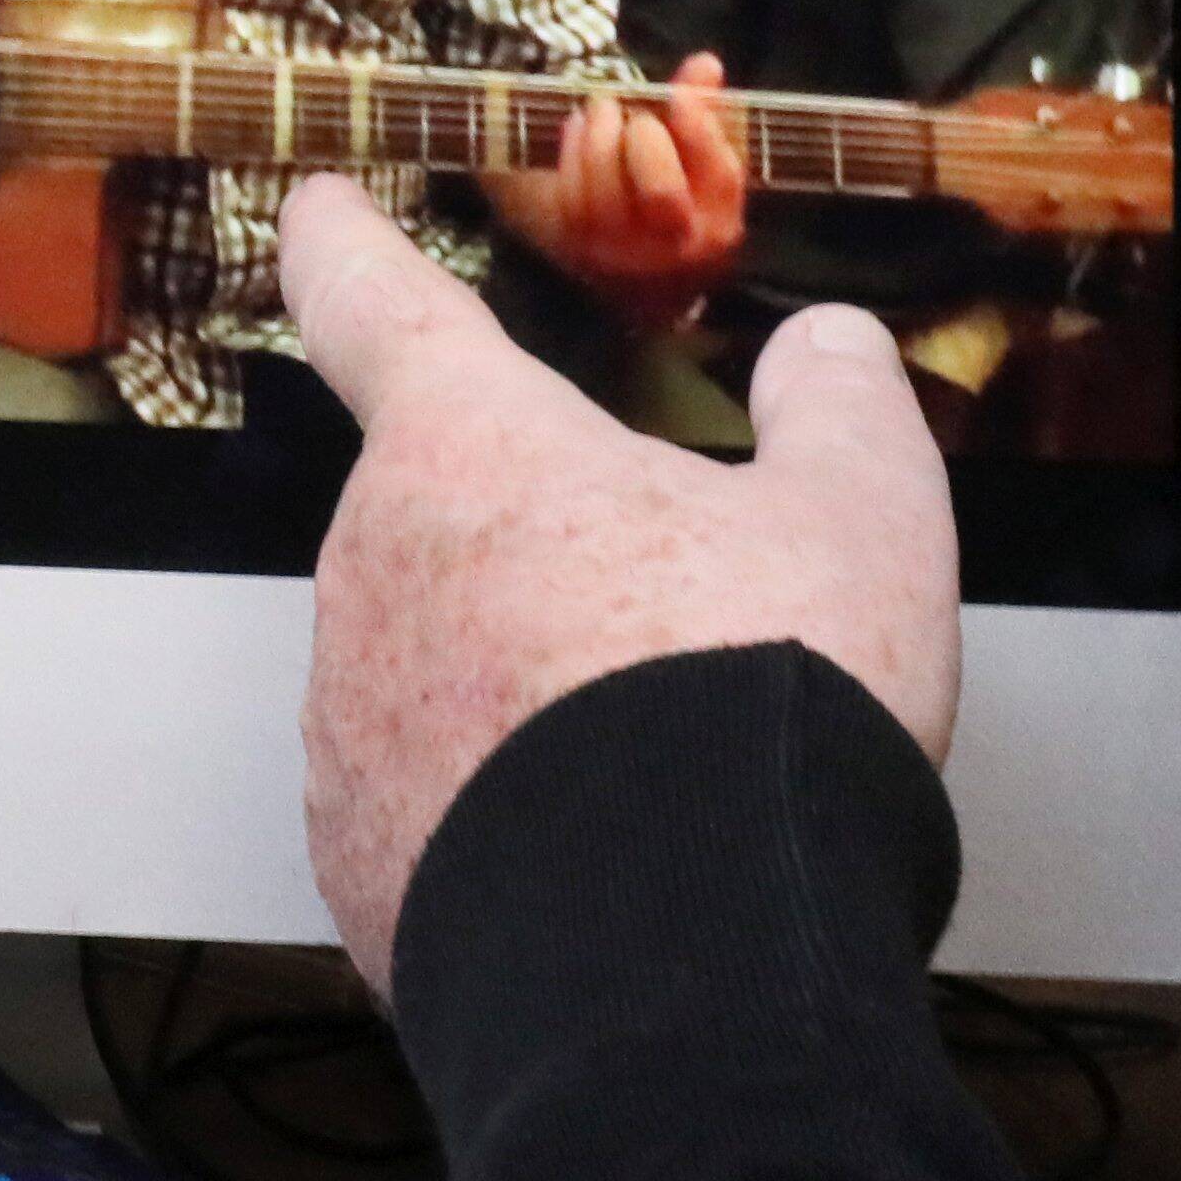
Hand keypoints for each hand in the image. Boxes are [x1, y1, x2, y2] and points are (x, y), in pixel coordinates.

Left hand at [281, 174, 956, 992]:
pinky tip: (612, 850)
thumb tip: (827, 349)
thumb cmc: (759, 720)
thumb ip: (841, 405)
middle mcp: (373, 568)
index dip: (345, 242)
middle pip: (445, 514)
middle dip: (541, 546)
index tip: (319, 210)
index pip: (374, 300)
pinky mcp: (356, 859)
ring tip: (668, 756)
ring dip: (525, 683)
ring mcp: (347, 721)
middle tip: (681, 615)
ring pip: (437, 660)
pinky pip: (430, 798)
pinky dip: (503, 808)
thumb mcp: (861, 519)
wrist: (686, 970)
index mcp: (472, 446)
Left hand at [483, 54, 756, 326]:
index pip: (722, 177)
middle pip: (662, 194)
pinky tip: (575, 126)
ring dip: (599, 138)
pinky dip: (571, 152)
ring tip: (600, 108)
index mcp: (720, 221)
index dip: (700, 132)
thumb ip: (704, 109)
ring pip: (606, 197)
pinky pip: (572, 198)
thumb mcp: (697, 155)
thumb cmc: (672, 192)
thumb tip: (707, 64)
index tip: (679, 96)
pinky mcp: (579, 248)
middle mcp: (677, 246)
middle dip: (645, 139)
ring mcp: (624, 254)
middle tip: (631, 111)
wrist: (629, 265)